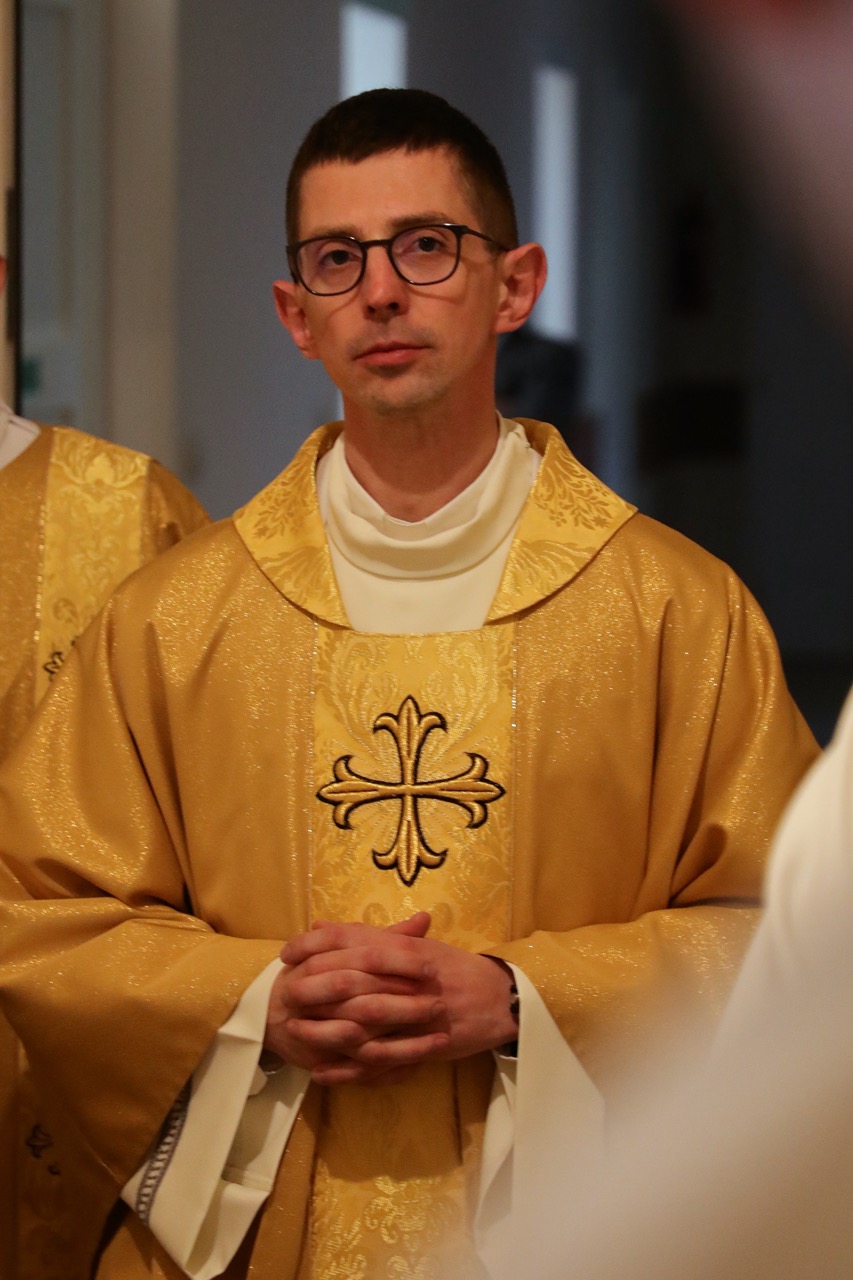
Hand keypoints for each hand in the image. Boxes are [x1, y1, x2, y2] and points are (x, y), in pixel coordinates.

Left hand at [264, 913, 517, 1085]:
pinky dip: (348, 1067)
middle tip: (283, 995)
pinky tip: (322, 1070)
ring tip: (294, 1033)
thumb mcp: (414, 944)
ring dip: (325, 1029)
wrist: (499, 997)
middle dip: (314, 989)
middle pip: (352, 982)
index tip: (287, 953)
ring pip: (363, 1024)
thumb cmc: (453, 968)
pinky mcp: (423, 1047)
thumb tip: (320, 925)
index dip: (315, 945)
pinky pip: (380, 1061)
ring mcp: (416, 1015)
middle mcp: (409, 978)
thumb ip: (368, 937)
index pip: (352, 940)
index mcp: (406, 948)